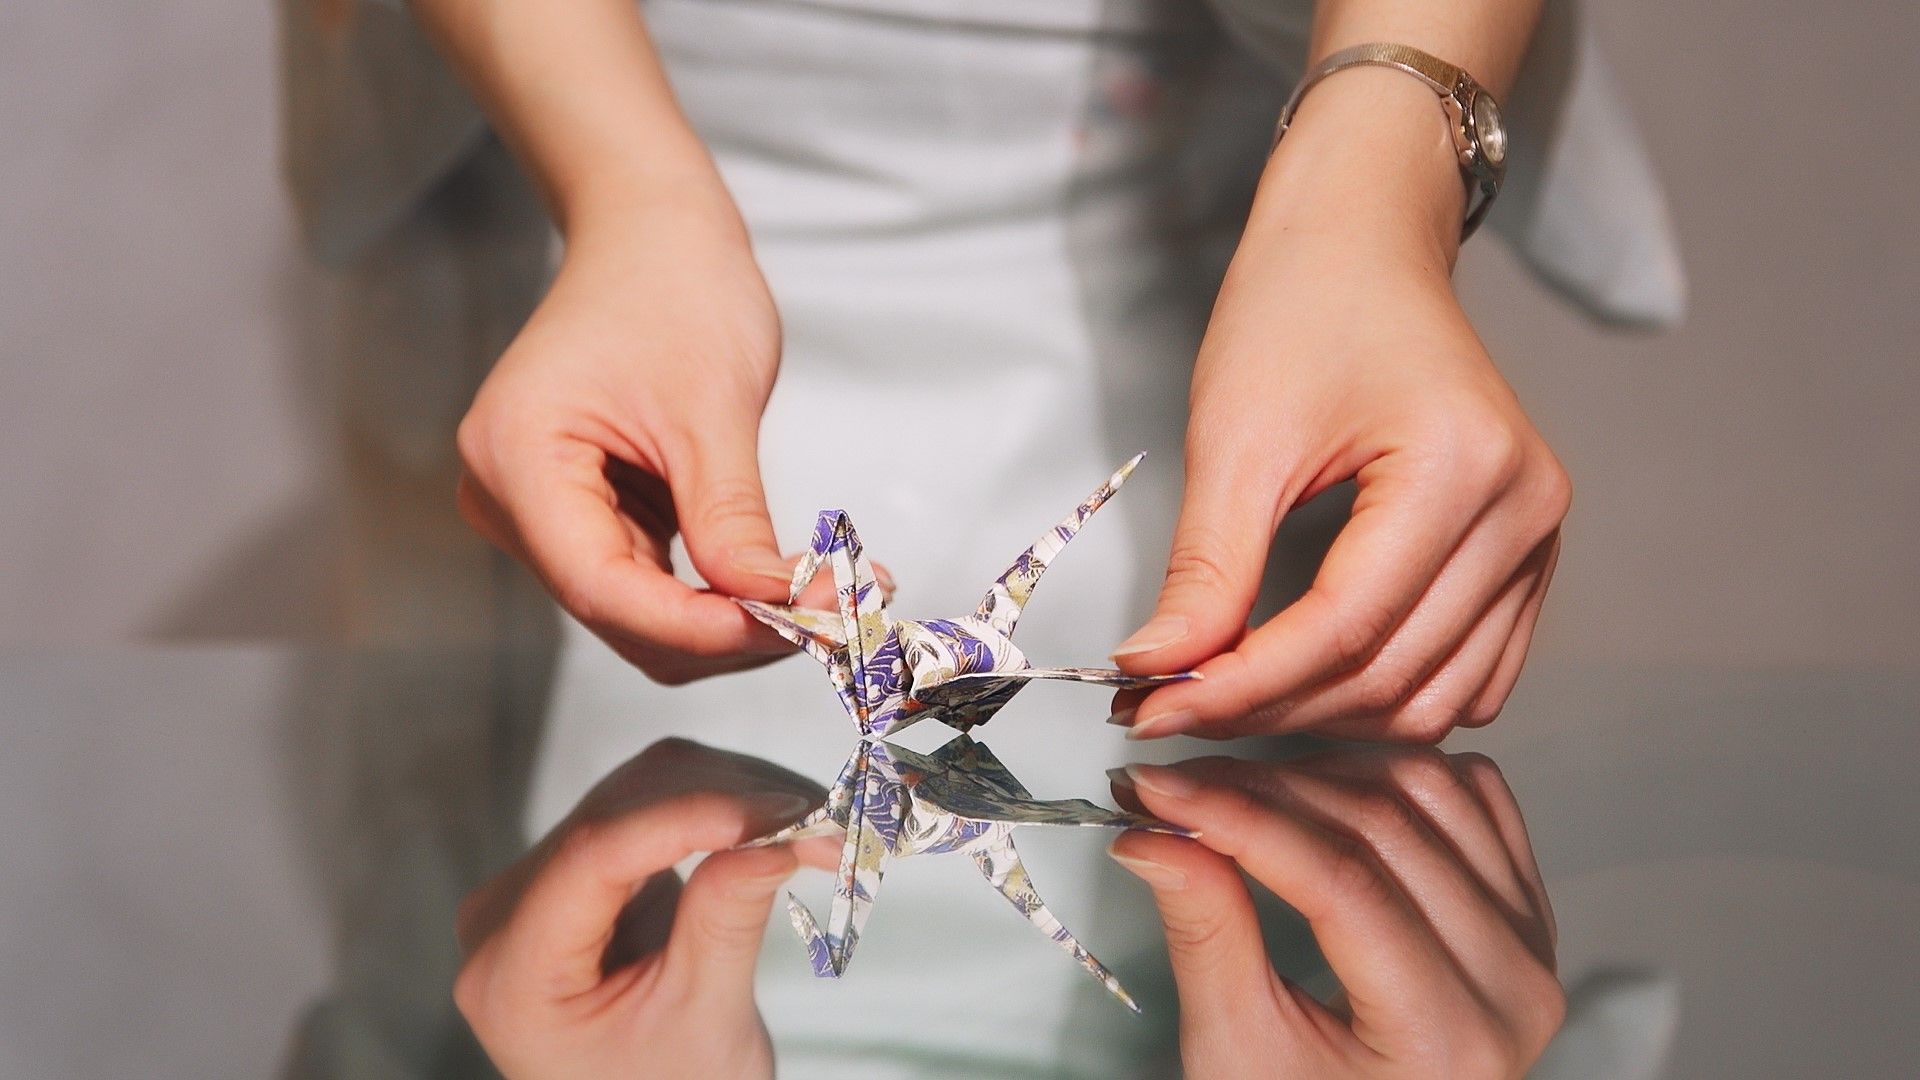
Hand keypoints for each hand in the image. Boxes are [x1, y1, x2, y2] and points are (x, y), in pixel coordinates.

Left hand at [453, 738, 825, 1079]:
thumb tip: (778, 833)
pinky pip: (654, 805)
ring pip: (644, 790)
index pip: (590, 858)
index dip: (683, 820)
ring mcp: (542, 884)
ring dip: (739, 795)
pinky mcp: (585, 865)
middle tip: (826, 823)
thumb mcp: (703, 1021)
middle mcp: (507, 914)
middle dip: (731, 802)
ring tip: (820, 830)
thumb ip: (728, 922)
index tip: (775, 815)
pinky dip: (725, 809)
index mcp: (512, 975)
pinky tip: (779, 828)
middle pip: (619, 811)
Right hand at [454, 195, 797, 683]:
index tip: (794, 629)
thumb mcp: (712, 409)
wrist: (652, 235)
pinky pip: (651, 584)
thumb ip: (732, 518)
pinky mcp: (586, 517)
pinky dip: (718, 593)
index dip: (701, 627)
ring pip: (640, 614)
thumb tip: (773, 608)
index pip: (602, 588)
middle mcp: (511, 498)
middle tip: (833, 619)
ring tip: (824, 596)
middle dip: (727, 630)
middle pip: (620, 615)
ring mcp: (544, 513)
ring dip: (731, 619)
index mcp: (517, 459)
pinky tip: (784, 581)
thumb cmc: (671, 288)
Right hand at [1109, 748, 1562, 1078]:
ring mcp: (1534, 938)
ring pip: (1429, 789)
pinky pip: (1471, 794)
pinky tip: (1322, 791)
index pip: (1339, 883)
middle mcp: (1514, 983)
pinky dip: (1391, 772)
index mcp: (1449, 1037)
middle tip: (1171, 785)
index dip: (1239, 818)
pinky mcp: (1527, 907)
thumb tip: (1153, 832)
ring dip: (1320, 771)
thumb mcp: (1238, 1049)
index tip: (1155, 791)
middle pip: (1383, 824)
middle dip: (1261, 790)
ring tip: (1234, 792)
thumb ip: (1206, 934)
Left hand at [1111, 74, 1568, 742]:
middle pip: (1390, 675)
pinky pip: (1470, 675)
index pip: (1344, 629)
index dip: (1240, 686)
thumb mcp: (1234, 434)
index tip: (1154, 706)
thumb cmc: (1301, 306)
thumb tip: (1159, 671)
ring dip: (1327, 714)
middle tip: (1169, 702)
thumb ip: (1204, 569)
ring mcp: (1538, 538)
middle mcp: (1524, 511)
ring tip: (1229, 693)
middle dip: (1271, 707)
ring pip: (1435, 696)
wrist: (1362, 243)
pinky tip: (1308, 678)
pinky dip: (1386, 695)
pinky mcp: (1527, 556)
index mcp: (1460, 466)